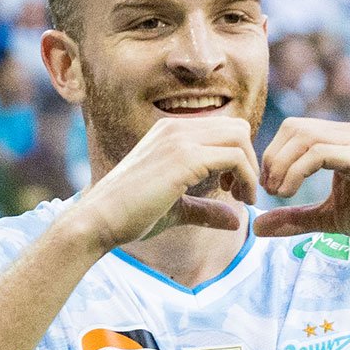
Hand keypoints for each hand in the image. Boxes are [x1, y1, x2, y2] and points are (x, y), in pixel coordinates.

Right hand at [73, 117, 259, 250]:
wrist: (99, 221)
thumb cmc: (130, 216)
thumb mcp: (176, 209)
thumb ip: (205, 209)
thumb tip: (236, 220)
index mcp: (171, 132)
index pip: (224, 129)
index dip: (238, 158)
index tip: (233, 189)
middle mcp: (175, 128)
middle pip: (237, 128)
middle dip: (250, 160)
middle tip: (242, 193)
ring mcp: (179, 139)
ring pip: (240, 137)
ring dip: (250, 168)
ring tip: (243, 198)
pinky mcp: (184, 158)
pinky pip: (234, 157)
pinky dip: (246, 178)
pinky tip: (239, 200)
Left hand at [254, 117, 349, 250]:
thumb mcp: (330, 219)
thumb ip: (296, 219)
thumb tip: (256, 227)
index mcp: (340, 141)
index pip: (292, 130)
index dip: (271, 157)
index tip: (266, 190)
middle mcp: (349, 135)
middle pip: (293, 127)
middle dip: (272, 159)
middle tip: (269, 192)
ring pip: (305, 136)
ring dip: (282, 165)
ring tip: (279, 194)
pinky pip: (324, 153)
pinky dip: (297, 171)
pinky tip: (290, 194)